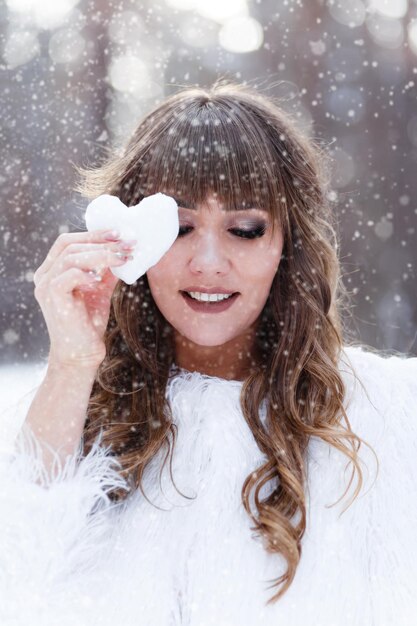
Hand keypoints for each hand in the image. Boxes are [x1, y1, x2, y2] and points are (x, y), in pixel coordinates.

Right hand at [33, 229, 136, 368]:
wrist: (82, 353)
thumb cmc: (89, 322)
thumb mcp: (100, 289)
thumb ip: (106, 270)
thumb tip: (123, 249)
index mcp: (52, 270)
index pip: (68, 241)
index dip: (93, 234)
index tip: (119, 234)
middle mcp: (44, 275)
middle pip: (69, 244)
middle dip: (100, 241)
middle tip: (126, 244)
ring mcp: (45, 285)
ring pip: (71, 257)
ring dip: (100, 254)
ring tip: (122, 258)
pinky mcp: (51, 297)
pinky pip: (69, 274)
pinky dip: (87, 272)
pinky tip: (102, 278)